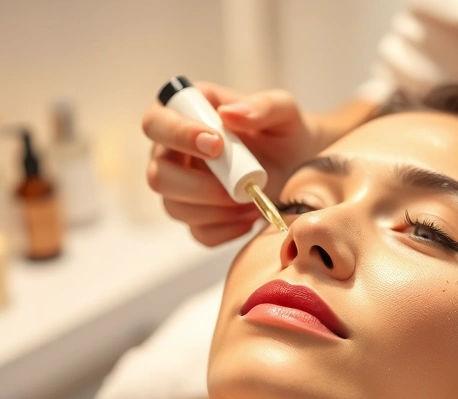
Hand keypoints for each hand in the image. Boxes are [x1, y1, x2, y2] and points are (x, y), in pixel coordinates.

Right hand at [142, 82, 320, 245]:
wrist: (302, 167)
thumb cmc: (285, 131)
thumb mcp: (283, 110)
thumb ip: (261, 106)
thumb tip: (228, 114)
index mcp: (185, 115)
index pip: (156, 123)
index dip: (177, 135)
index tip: (216, 144)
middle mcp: (173, 154)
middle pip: (158, 175)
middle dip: (197, 185)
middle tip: (237, 186)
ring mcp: (182, 189)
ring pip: (175, 208)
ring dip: (216, 209)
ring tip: (251, 200)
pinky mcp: (198, 219)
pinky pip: (200, 233)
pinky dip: (228, 228)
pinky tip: (251, 216)